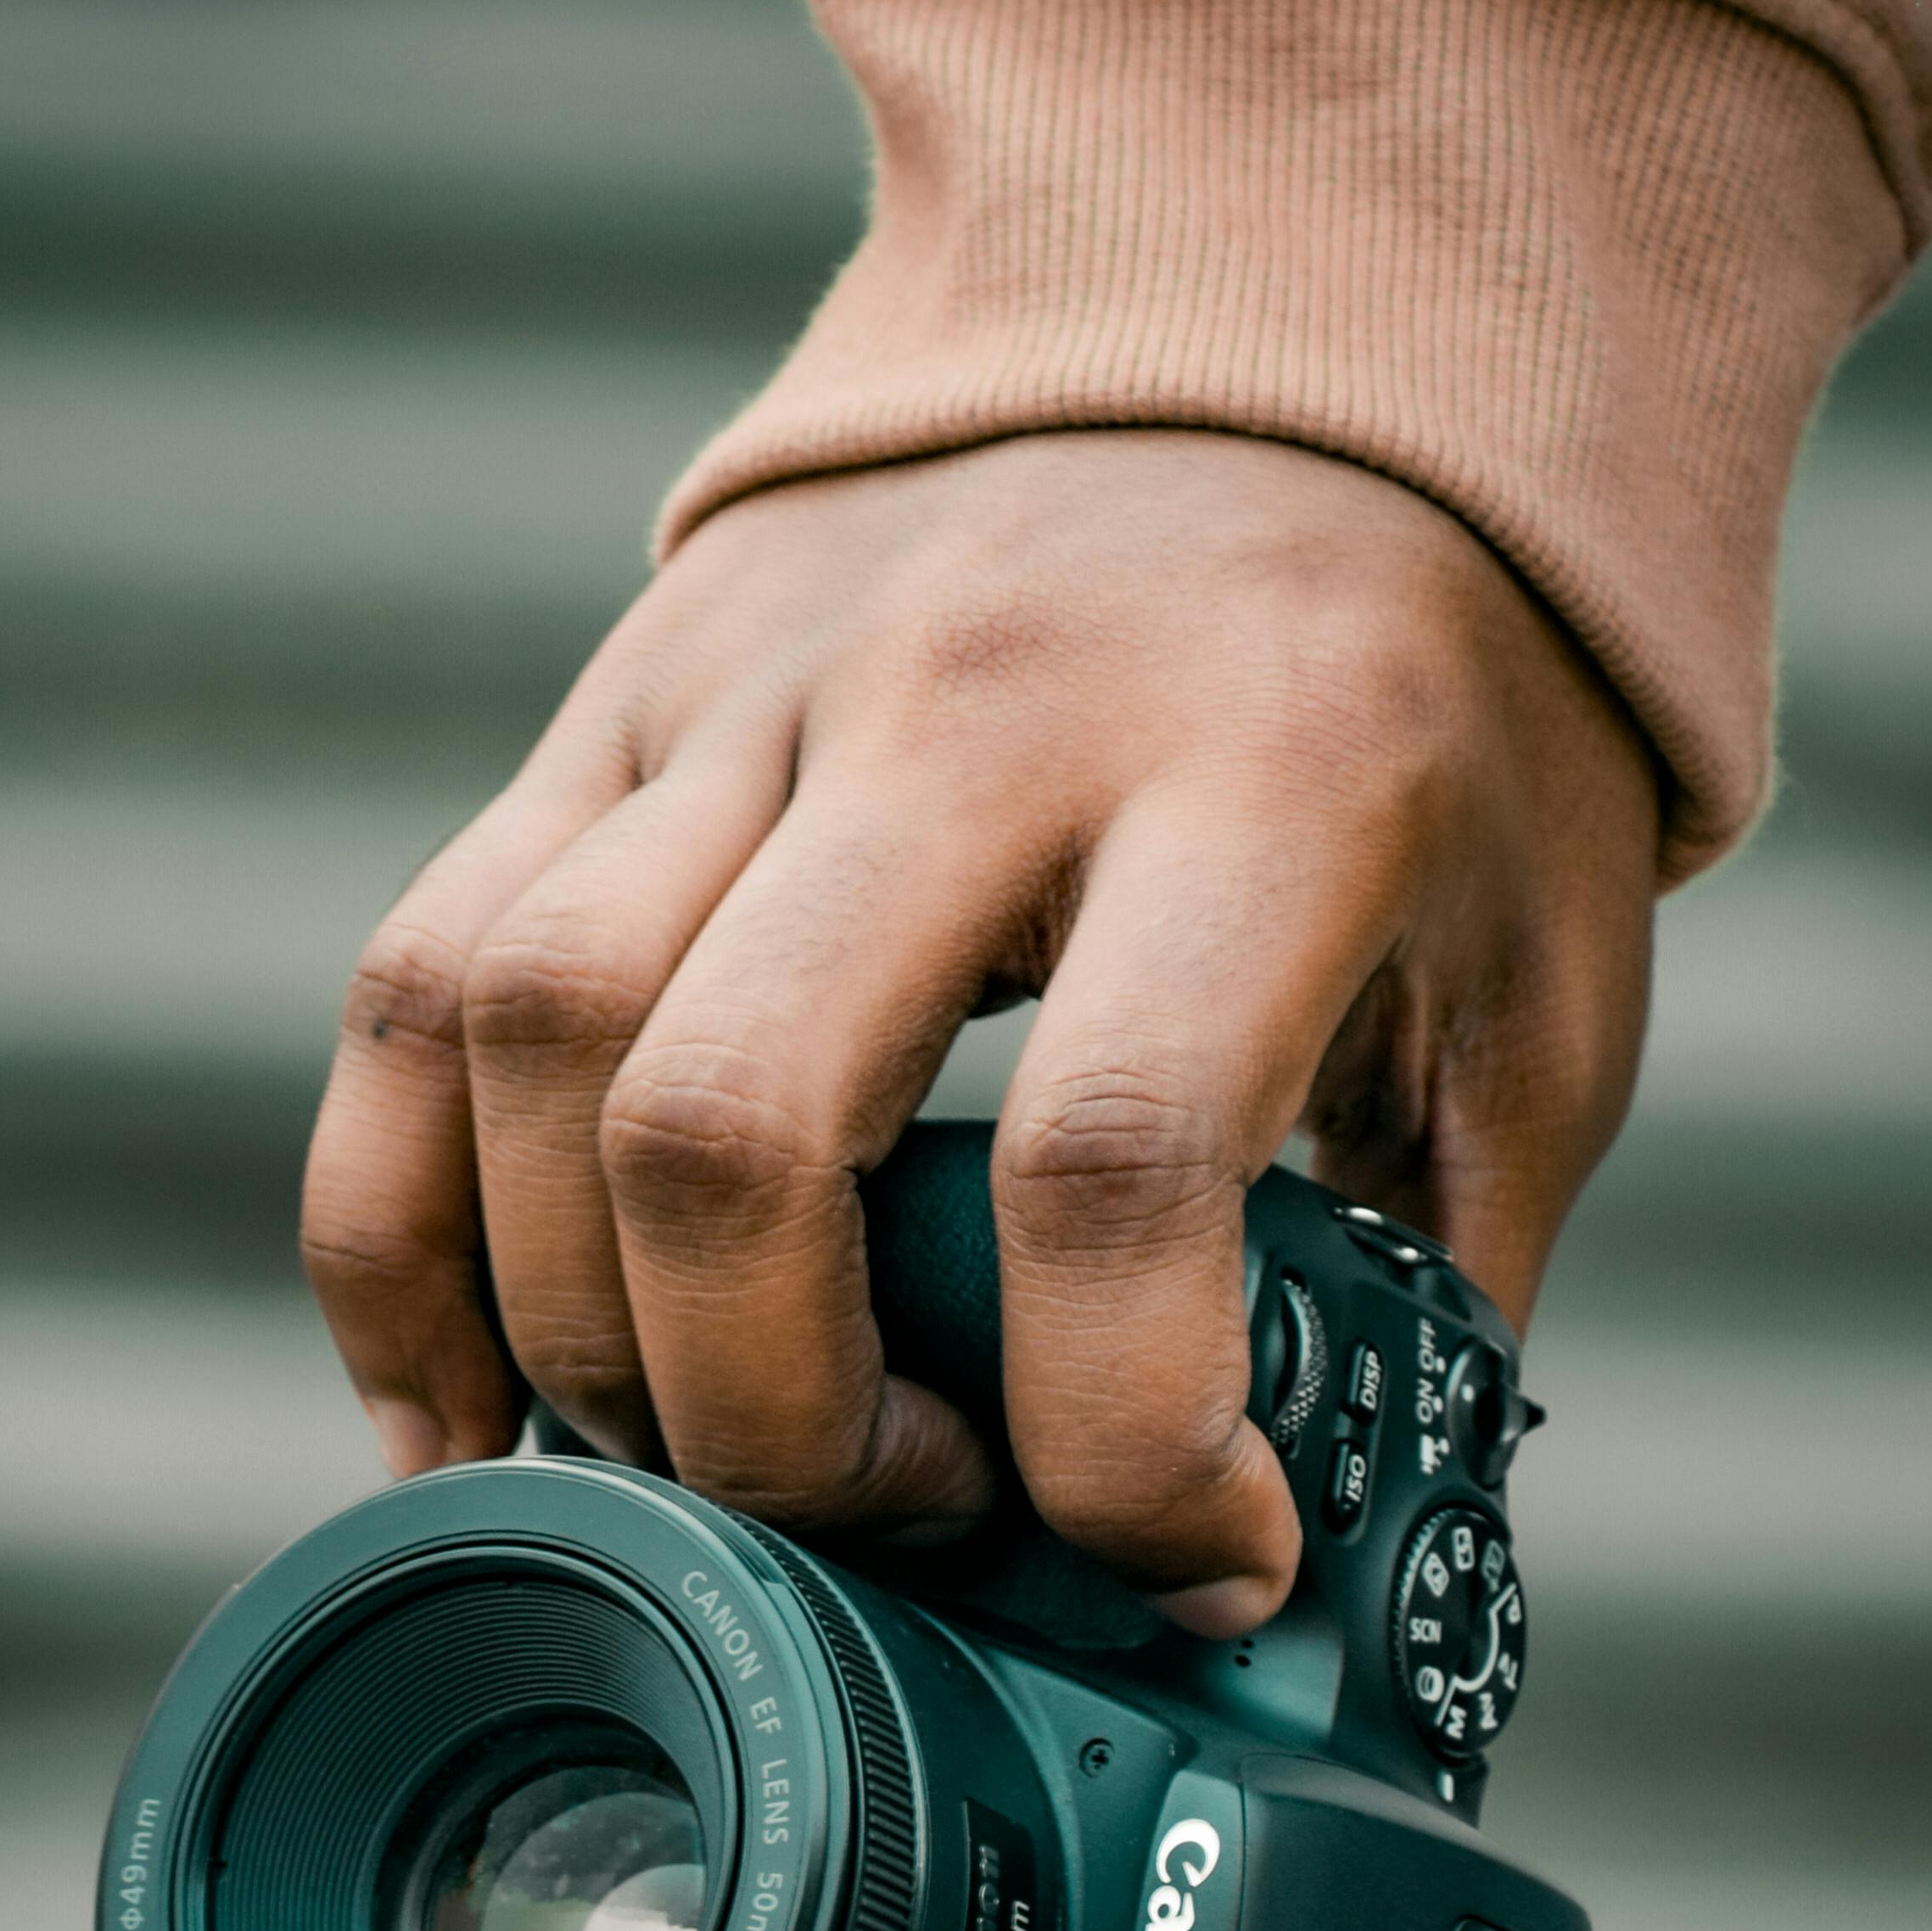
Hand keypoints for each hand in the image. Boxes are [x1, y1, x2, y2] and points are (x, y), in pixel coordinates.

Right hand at [300, 429, 1659, 1635]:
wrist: (1316, 332)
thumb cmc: (1444, 722)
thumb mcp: (1530, 990)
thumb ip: (1429, 1285)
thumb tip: (1304, 1597)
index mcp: (1264, 770)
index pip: (1106, 1167)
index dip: (1122, 1444)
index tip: (1195, 1556)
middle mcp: (974, 698)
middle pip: (727, 1124)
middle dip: (775, 1426)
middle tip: (908, 1510)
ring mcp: (752, 679)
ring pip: (527, 1048)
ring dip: (579, 1336)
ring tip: (716, 1461)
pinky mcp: (612, 700)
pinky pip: (416, 987)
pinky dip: (400, 1239)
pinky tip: (472, 1412)